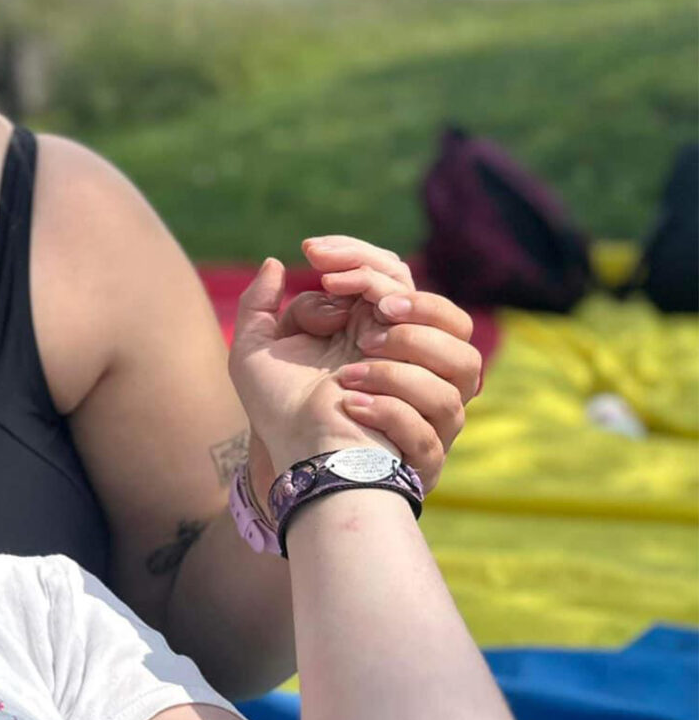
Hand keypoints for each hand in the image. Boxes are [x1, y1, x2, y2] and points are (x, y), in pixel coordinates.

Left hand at [266, 236, 479, 485]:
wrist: (290, 464)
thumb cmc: (278, 410)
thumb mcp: (255, 353)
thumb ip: (259, 306)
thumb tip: (276, 262)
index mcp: (383, 333)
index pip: (400, 281)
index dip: (364, 260)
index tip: (313, 254)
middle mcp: (419, 367)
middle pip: (456, 320)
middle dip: (416, 308)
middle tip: (369, 311)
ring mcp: (431, 410)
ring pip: (463, 366)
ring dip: (403, 365)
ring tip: (347, 375)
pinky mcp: (427, 450)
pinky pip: (433, 424)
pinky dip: (392, 411)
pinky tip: (350, 405)